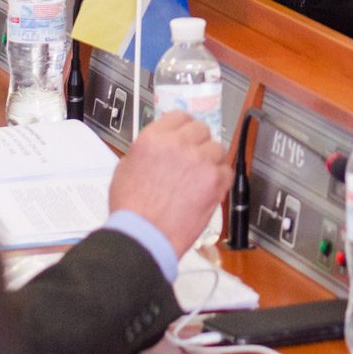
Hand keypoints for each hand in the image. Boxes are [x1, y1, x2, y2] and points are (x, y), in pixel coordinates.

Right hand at [109, 112, 230, 257]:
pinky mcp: (214, 181)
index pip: (180, 116)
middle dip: (198, 142)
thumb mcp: (125, 167)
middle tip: (194, 157)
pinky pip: (226, 171)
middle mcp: (179, 144)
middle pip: (201, 129)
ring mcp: (199, 161)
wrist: (143, 237)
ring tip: (201, 176)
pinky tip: (210, 187)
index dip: (184, 127)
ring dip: (211, 159)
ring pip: (217, 148)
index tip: (186, 135)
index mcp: (155, 137)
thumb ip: (146, 150)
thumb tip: (159, 146)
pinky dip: (220, 178)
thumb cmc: (131, 209)